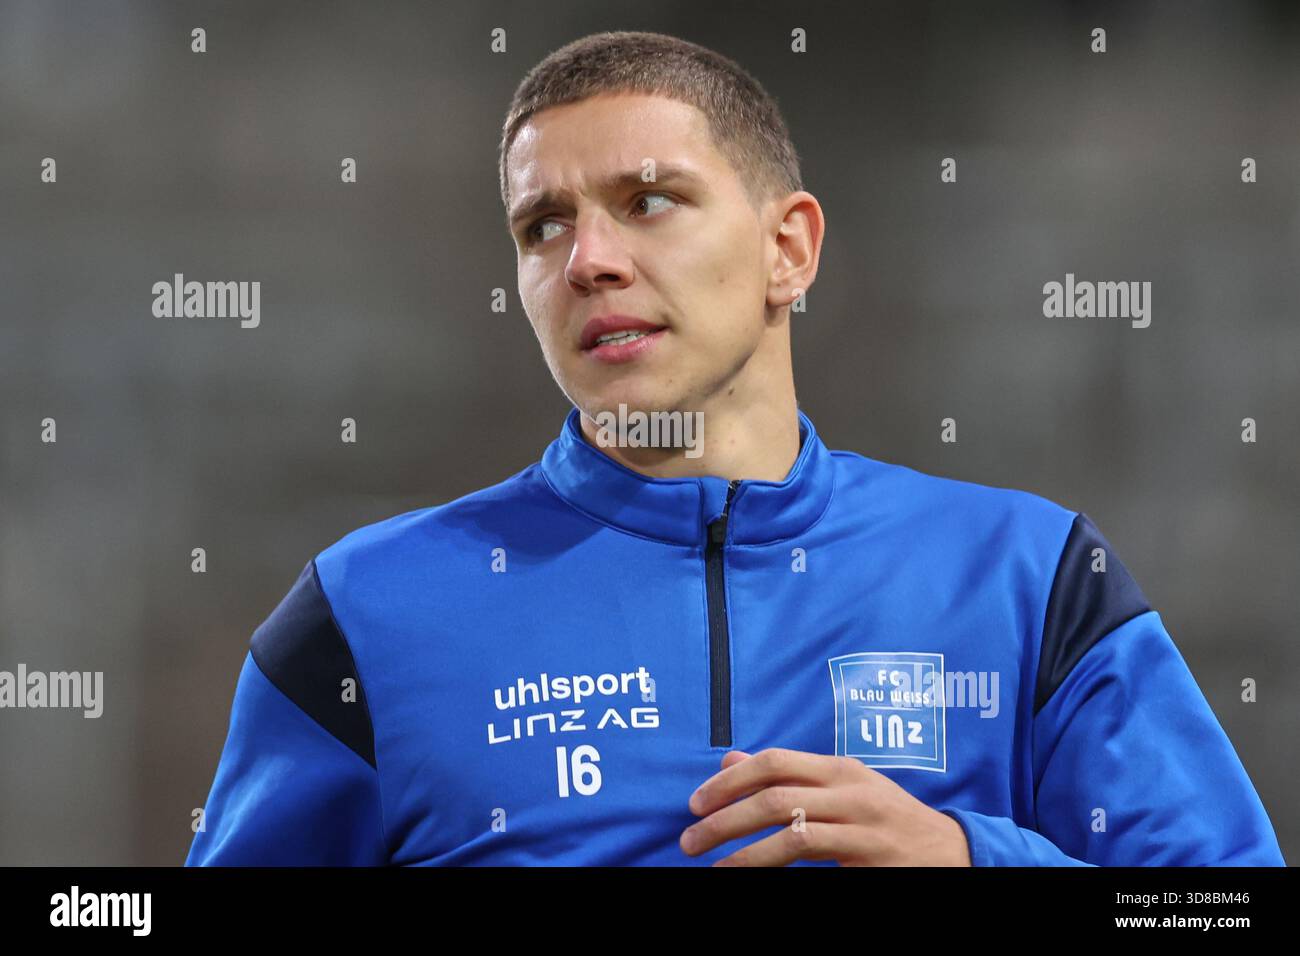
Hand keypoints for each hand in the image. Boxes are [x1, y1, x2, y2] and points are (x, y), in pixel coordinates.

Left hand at [679, 747, 971, 865]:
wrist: (952, 852)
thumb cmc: (885, 817)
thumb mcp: (840, 786)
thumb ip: (788, 775)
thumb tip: (728, 761)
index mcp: (840, 768)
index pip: (774, 762)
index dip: (729, 781)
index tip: (695, 803)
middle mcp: (852, 793)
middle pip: (775, 798)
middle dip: (724, 819)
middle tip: (690, 840)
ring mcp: (864, 829)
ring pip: (791, 837)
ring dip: (743, 854)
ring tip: (713, 867)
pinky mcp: (870, 862)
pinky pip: (814, 865)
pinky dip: (775, 871)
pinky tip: (752, 879)